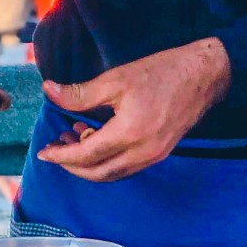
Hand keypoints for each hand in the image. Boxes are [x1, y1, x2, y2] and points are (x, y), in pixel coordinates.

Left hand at [36, 38, 231, 181]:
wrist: (203, 75)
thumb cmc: (160, 73)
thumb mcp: (115, 79)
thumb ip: (80, 93)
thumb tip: (49, 91)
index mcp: (130, 133)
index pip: (87, 155)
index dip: (61, 156)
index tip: (43, 152)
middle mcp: (144, 152)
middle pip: (98, 173)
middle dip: (72, 166)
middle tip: (55, 148)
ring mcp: (155, 155)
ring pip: (113, 173)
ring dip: (89, 164)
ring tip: (72, 140)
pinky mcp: (161, 152)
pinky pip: (127, 166)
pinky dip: (107, 160)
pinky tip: (96, 138)